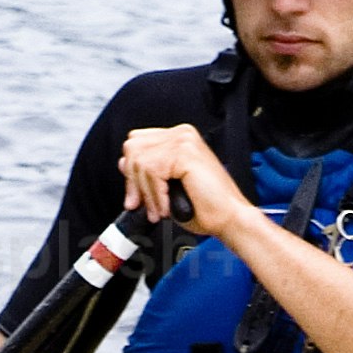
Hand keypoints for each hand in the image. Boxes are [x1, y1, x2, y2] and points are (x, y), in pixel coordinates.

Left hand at [117, 119, 248, 246]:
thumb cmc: (206, 207)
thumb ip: (146, 173)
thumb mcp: (167, 188)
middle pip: (133, 148)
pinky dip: (155, 195)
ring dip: (146, 193)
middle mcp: (181, 134)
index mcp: (178, 138)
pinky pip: (152, 172)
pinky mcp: (185, 153)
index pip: (137, 143)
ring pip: (140, 162)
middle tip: (145, 205)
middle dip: (134, 182)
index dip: (132, 171)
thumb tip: (123, 163)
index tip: (136, 197)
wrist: (229, 218)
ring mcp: (184, 140)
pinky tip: (167, 207)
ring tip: (159, 210)